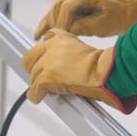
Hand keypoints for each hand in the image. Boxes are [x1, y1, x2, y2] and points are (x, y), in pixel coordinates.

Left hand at [22, 29, 136, 113]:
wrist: (106, 72)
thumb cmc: (102, 65)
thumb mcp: (83, 49)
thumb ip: (69, 52)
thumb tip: (64, 64)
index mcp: (62, 38)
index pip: (44, 40)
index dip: (42, 53)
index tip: (43, 59)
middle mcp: (52, 47)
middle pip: (30, 57)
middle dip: (33, 68)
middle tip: (40, 77)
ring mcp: (48, 63)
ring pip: (33, 76)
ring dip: (37, 83)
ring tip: (44, 89)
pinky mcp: (47, 78)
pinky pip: (34, 90)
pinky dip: (35, 96)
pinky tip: (39, 97)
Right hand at [34, 0, 136, 39]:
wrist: (124, 8)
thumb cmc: (117, 15)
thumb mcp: (105, 23)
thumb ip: (86, 26)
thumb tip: (68, 31)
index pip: (67, 7)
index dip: (62, 22)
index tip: (60, 37)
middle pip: (56, 9)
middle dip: (53, 26)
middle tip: (52, 42)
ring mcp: (71, 1)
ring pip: (53, 12)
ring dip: (47, 26)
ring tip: (42, 41)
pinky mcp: (70, 9)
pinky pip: (54, 15)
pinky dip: (46, 25)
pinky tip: (37, 35)